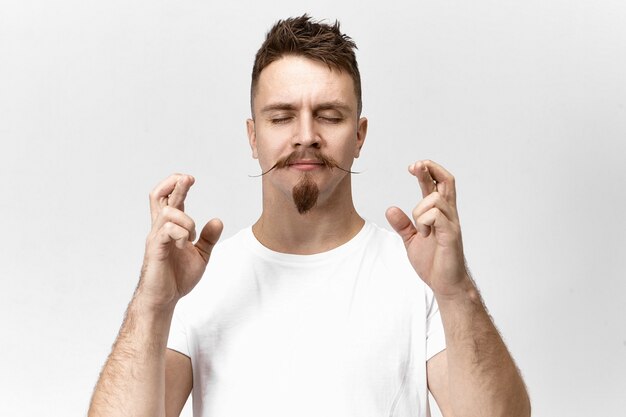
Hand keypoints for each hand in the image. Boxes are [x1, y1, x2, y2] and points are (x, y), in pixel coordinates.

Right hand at [138, 174, 222, 309]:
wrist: (164, 299)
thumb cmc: (177, 278)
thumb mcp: (200, 255)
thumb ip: (208, 238)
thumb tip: (218, 220)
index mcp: (170, 228)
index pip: (169, 198)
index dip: (178, 185)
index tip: (191, 179)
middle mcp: (160, 228)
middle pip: (157, 195)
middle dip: (174, 183)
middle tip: (188, 179)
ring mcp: (156, 238)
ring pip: (168, 211)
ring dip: (186, 220)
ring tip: (191, 237)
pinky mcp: (155, 249)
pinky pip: (167, 230)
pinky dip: (181, 233)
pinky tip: (185, 245)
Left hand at [386, 160, 469, 298]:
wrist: (445, 284)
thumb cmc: (433, 263)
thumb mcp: (411, 240)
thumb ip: (402, 225)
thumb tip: (390, 209)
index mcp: (439, 214)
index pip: (437, 184)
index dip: (427, 171)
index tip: (413, 167)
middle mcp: (448, 215)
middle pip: (447, 181)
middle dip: (430, 169)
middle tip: (414, 166)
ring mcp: (451, 224)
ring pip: (435, 199)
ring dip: (420, 209)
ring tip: (420, 229)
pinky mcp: (451, 235)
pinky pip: (436, 216)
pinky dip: (424, 221)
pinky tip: (424, 234)